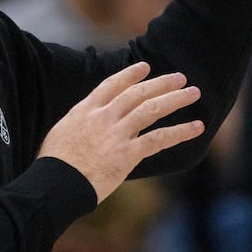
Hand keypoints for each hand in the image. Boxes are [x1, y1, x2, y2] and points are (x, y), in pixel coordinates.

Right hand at [37, 62, 202, 201]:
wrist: (56, 183)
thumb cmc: (55, 163)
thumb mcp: (63, 132)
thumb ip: (81, 123)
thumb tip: (90, 121)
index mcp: (86, 110)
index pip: (112, 84)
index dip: (130, 74)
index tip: (145, 67)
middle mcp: (103, 116)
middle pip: (138, 92)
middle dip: (161, 82)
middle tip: (180, 77)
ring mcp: (117, 133)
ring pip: (152, 109)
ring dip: (175, 99)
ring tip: (193, 93)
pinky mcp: (127, 153)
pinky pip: (159, 139)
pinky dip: (180, 132)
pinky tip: (196, 128)